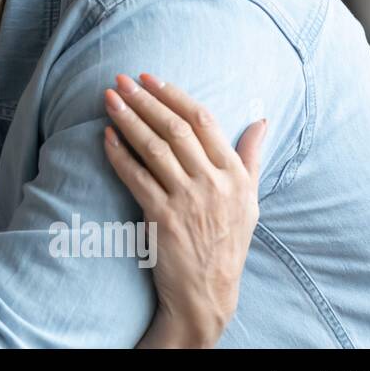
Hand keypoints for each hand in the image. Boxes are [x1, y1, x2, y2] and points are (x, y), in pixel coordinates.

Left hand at [102, 73, 266, 348]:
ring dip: (128, 119)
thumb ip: (251, 158)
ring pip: (154, 148)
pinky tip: (106, 136)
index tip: (150, 78)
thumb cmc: (227, 242)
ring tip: (109, 99)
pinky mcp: (162, 218)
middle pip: (175, 129)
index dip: (174, 95)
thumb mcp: (250, 200)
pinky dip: (119, 154)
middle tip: (121, 80)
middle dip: (145, 100)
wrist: (208, 292)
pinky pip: (136, 177)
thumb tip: (263, 121)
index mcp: (235, 175)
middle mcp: (214, 183)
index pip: (203, 121)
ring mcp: (188, 200)